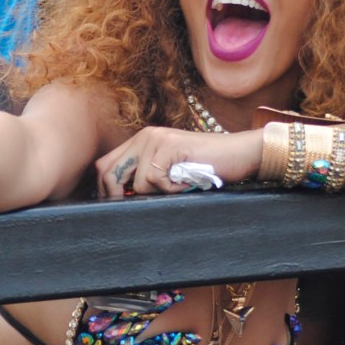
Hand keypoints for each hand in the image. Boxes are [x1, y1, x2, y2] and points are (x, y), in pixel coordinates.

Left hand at [95, 126, 261, 196]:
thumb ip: (144, 177)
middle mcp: (144, 136)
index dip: (104, 190)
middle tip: (136, 208)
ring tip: (178, 187)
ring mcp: (156, 139)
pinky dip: (171, 190)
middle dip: (116, 196)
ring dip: (156, 194)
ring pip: (136, 182)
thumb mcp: (168, 172)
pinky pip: (155, 181)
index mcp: (140, 142)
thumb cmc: (206, 168)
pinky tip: (186, 182)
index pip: (104, 166)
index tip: (114, 207)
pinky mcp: (169, 146)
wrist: (240, 153)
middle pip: (108, 171)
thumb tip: (118, 200)